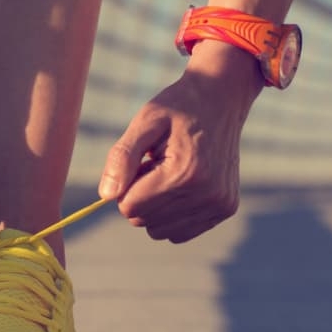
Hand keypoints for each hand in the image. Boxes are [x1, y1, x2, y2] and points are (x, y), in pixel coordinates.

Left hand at [98, 42, 262, 242]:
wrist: (221, 99)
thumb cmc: (178, 108)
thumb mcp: (145, 122)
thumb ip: (121, 158)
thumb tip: (106, 195)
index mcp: (184, 173)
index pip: (129, 206)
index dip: (126, 185)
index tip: (142, 162)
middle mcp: (206, 194)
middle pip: (143, 220)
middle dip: (141, 196)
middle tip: (157, 165)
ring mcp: (219, 204)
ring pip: (161, 231)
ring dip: (157, 207)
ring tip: (171, 174)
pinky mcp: (225, 209)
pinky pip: (181, 232)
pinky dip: (173, 214)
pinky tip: (183, 185)